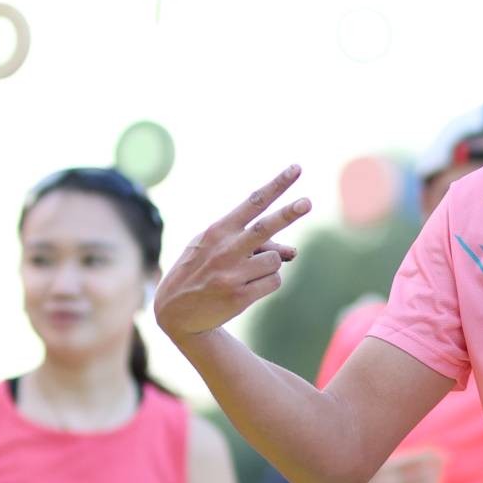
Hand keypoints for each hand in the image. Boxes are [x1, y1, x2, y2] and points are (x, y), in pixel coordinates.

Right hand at [156, 168, 310, 341]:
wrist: (175, 312)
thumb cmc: (200, 271)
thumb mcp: (215, 248)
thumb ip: (253, 243)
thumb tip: (293, 252)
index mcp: (218, 231)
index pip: (252, 202)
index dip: (277, 185)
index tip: (296, 169)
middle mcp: (225, 250)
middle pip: (266, 227)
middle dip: (289, 213)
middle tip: (308, 202)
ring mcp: (232, 274)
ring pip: (275, 260)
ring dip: (270, 265)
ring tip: (245, 274)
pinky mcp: (240, 296)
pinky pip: (275, 282)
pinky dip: (268, 283)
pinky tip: (247, 289)